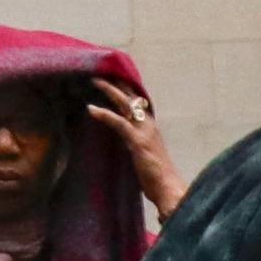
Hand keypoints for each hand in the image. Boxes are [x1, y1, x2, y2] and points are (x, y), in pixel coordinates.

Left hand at [90, 79, 182, 223]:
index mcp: (151, 128)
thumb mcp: (144, 154)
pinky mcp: (138, 141)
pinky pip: (119, 122)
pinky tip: (91, 109)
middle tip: (103, 72)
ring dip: (110, 91)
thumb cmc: (156, 176)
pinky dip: (104, 114)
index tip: (115, 78)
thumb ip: (134, 143)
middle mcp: (149, 125)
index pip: (139, 103)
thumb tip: (123, 140)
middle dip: (118, 83)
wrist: (169, 188)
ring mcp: (144, 132)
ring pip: (126, 104)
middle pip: (133, 98)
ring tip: (95, 81)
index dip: (127, 90)